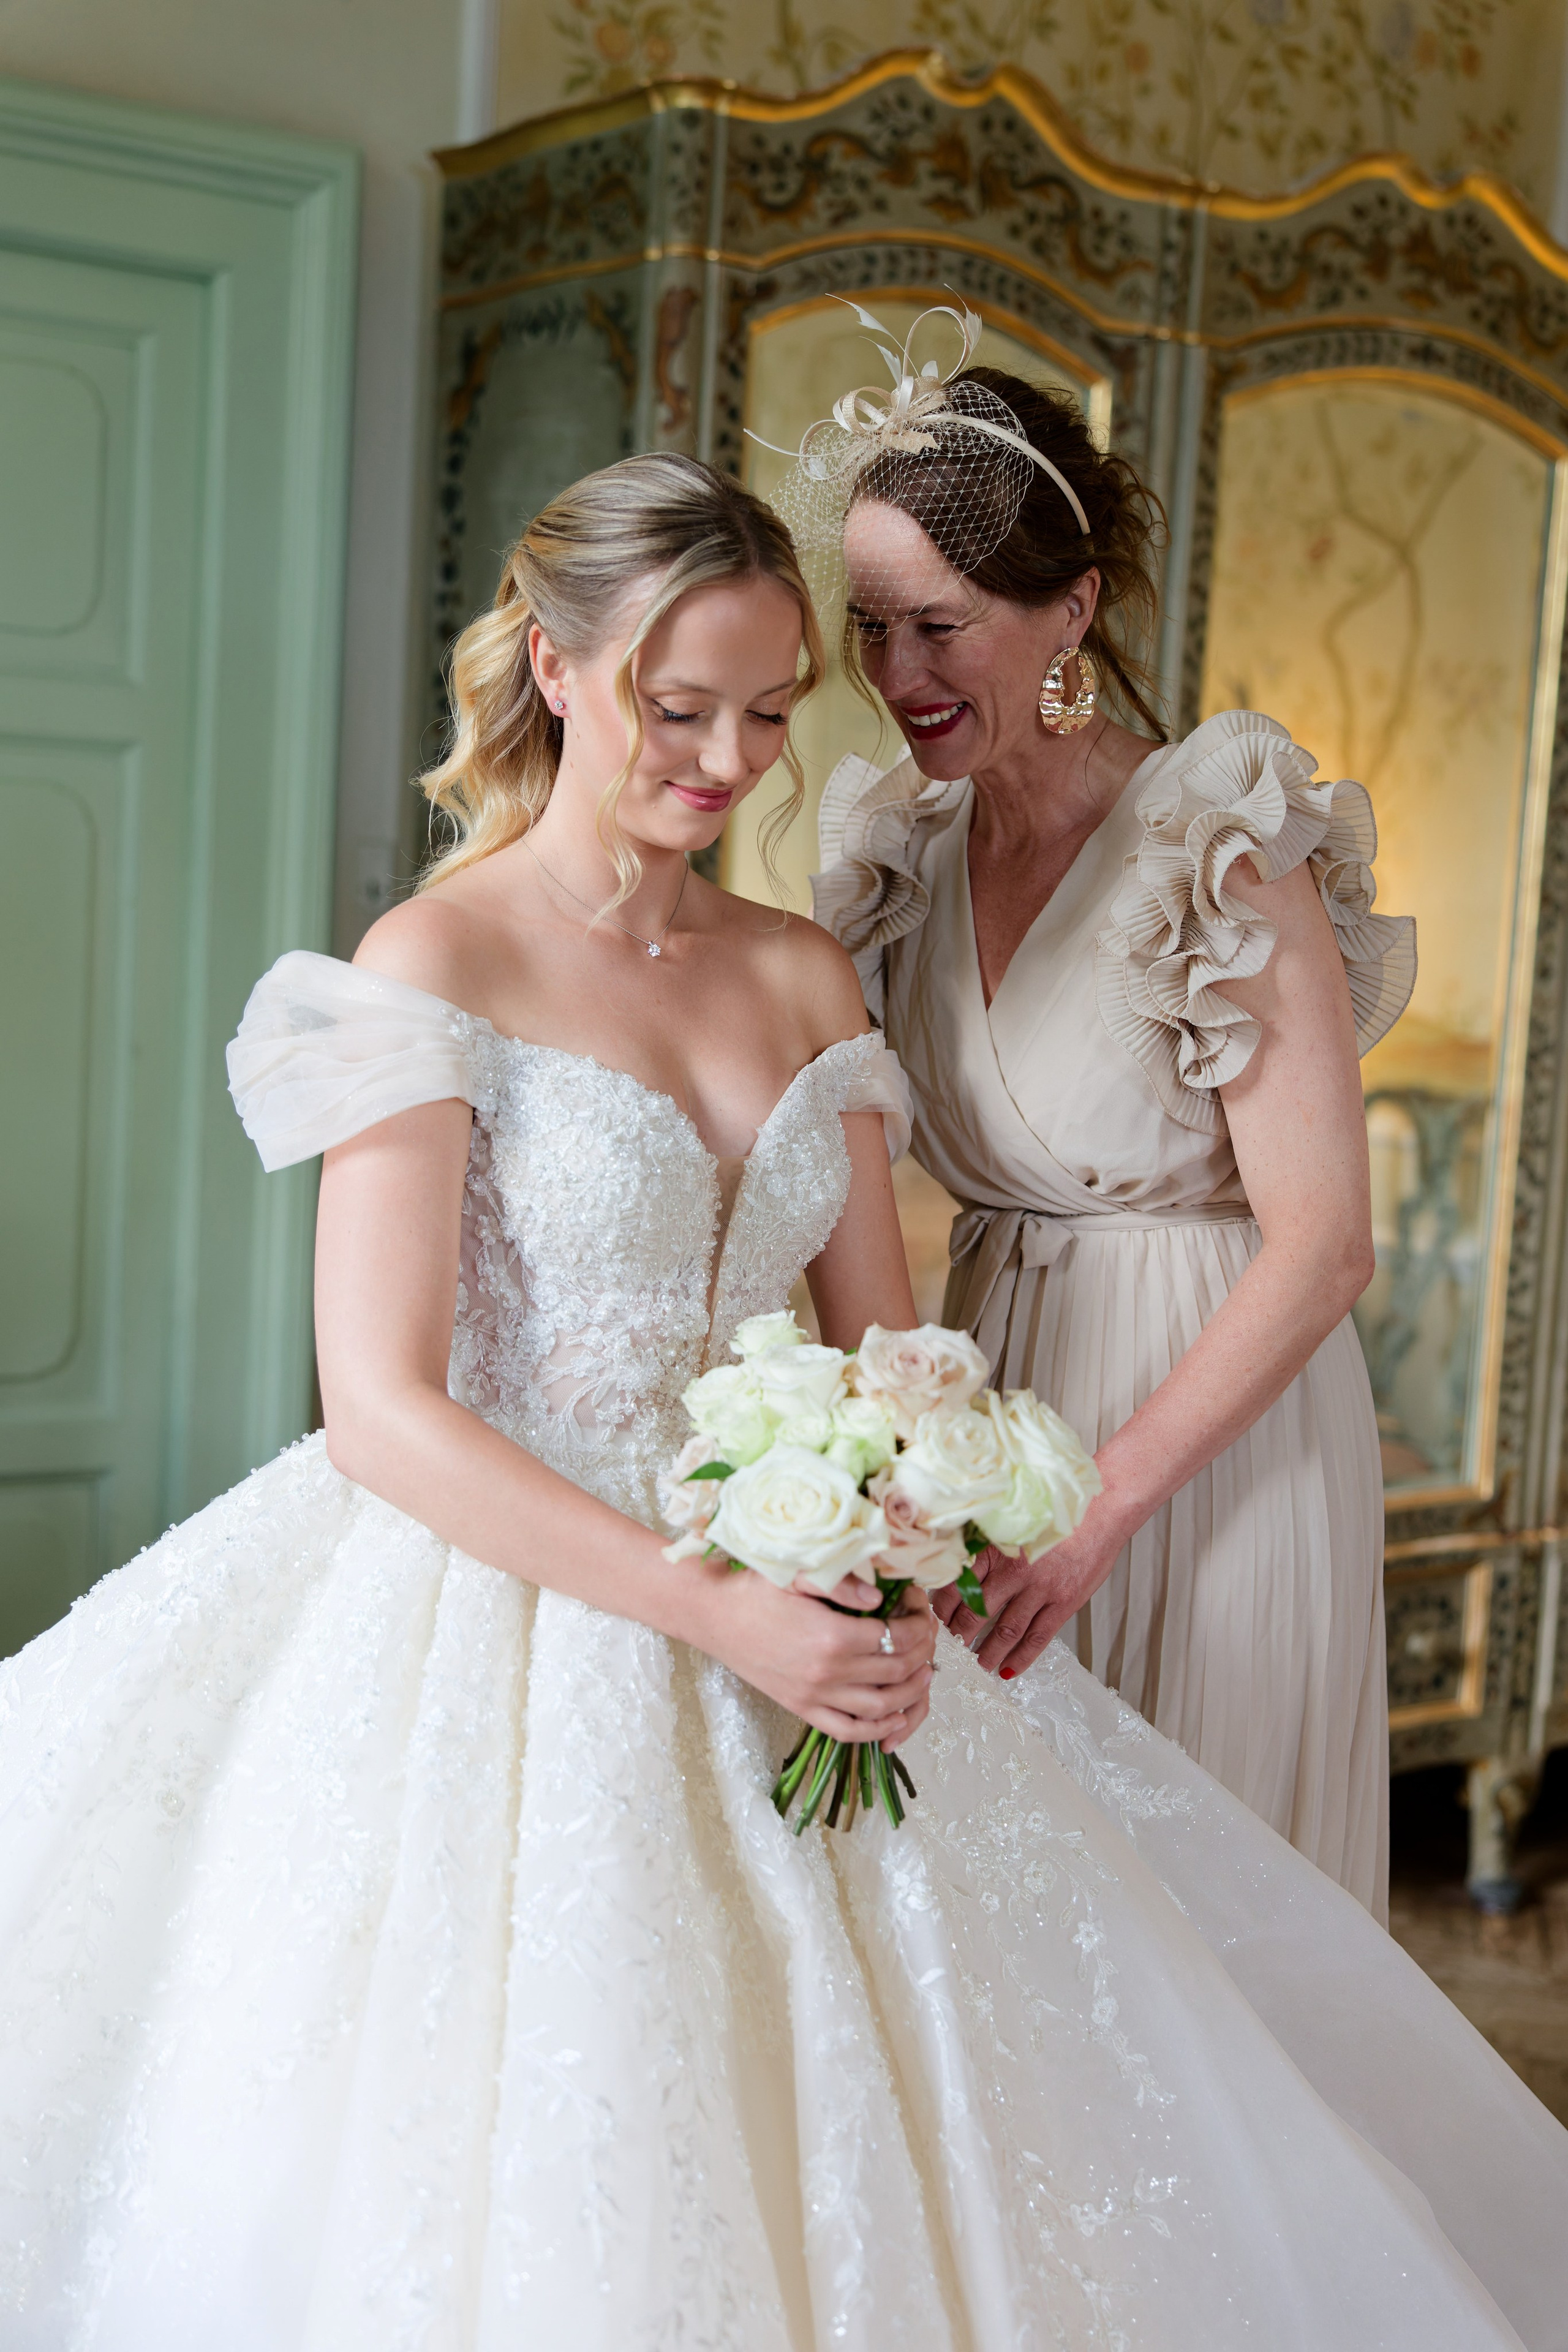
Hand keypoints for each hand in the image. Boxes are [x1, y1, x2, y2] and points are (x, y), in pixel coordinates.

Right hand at [696, 1570, 936, 1747]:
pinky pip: (848, 1730)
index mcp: (832, 1635)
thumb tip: (879, 1597)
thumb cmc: (754, 1587)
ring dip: (912, 1691)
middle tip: (928, 1633)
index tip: (917, 1605)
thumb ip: (842, 1582)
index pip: (896, 1635)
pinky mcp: (802, 1709)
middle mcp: (828, 1672)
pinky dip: (878, 1729)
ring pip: (881, 1706)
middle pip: (896, 1670)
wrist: (713, 1615)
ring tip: (925, 1671)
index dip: (917, 1621)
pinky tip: (896, 1717)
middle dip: (923, 1651)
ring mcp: (815, 1696)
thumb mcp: (798, 1572)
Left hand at [933, 1514, 1122, 1680]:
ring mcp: (1040, 1589)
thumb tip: (962, 1563)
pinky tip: (1009, 1669)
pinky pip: (1037, 1637)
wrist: (1102, 1507)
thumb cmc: (1058, 1512)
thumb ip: (989, 1543)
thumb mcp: (1013, 1521)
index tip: (937, 1617)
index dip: (944, 1604)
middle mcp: (1014, 1570)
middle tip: (951, 1646)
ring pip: (1005, 1630)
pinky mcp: (1064, 1602)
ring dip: (988, 1651)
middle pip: (976, 1610)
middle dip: (960, 1633)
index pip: (958, 1582)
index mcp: (996, 1547)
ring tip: (979, 1663)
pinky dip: (1021, 1657)